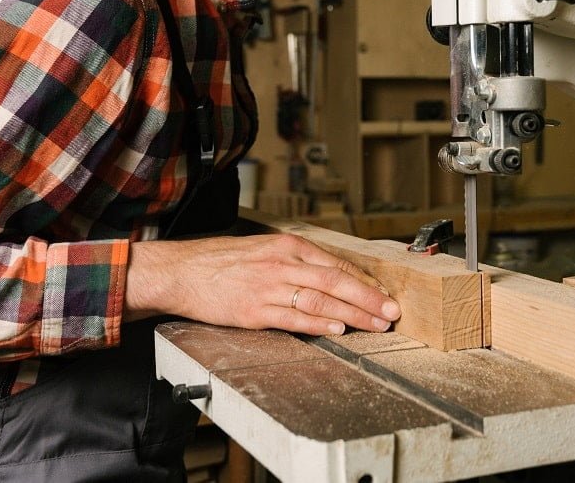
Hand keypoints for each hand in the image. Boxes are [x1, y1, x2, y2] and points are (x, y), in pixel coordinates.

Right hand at [124, 234, 400, 335]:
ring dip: (352, 313)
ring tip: (374, 325)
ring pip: (320, 298)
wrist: (182, 271)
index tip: (386, 295)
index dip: (365, 281)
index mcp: (287, 245)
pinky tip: (336, 328)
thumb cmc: (222, 262)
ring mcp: (268, 286)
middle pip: (336, 280)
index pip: (336, 263)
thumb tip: (333, 277)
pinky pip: (293, 317)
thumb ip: (297, 262)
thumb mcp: (264, 250)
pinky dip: (318, 323)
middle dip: (369, 298)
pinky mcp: (254, 310)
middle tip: (392, 312)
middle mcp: (282, 263)